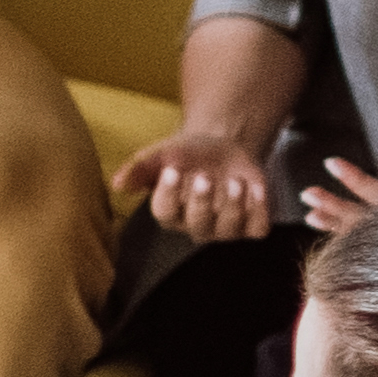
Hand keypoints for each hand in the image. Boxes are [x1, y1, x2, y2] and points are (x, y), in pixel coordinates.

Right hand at [111, 108, 292, 243]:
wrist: (220, 147)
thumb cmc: (185, 154)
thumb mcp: (160, 154)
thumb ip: (138, 168)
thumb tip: (117, 184)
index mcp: (170, 211)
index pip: (165, 213)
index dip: (168, 195)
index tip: (172, 170)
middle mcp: (196, 224)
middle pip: (198, 224)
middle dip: (202, 202)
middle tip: (205, 176)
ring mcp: (225, 227)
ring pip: (229, 229)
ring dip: (234, 207)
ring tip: (235, 181)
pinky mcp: (251, 223)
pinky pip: (258, 228)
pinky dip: (260, 211)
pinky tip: (256, 189)